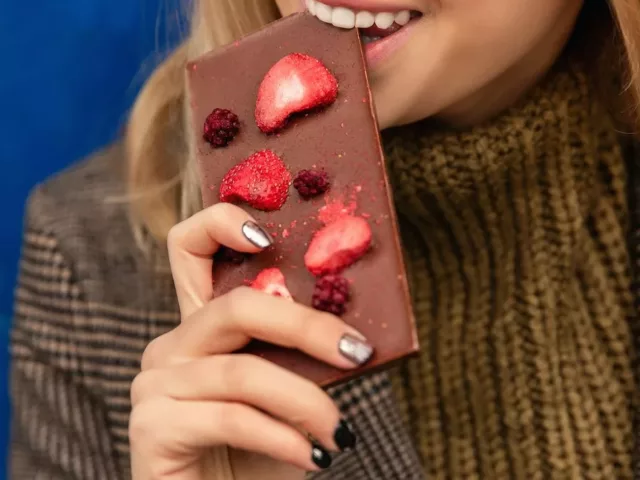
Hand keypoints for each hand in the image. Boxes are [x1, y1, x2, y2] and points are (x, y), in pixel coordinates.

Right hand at [129, 203, 373, 479]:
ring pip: (242, 372)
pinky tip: (314, 457)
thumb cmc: (261, 450)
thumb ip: (301, 354)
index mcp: (202, 325)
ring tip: (339, 432)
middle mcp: (172, 345)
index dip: (222, 223)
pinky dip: (283, 438)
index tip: (270, 238)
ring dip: (307, 402)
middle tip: (358, 350)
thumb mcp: (287, 391)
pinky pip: (230, 418)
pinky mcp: (152, 426)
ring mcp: (155, 384)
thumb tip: (356, 331)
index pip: (189, 247)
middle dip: (307, 326)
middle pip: (236, 306)